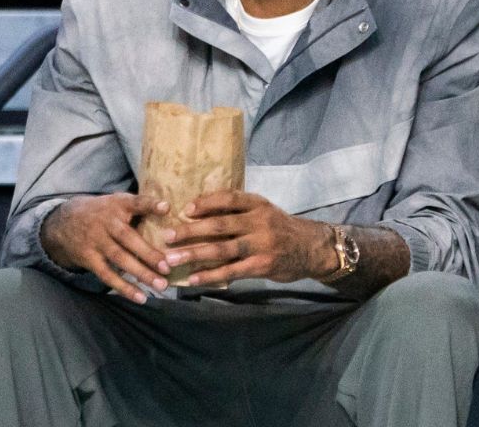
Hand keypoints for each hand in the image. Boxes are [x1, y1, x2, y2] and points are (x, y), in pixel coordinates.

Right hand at [41, 194, 171, 303]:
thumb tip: (171, 211)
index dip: (150, 204)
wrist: (62, 222)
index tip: (166, 208)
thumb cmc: (101, 213)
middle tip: (167, 266)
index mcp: (117, 205)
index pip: (135, 202)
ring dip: (141, 273)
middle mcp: (106, 222)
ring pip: (120, 259)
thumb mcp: (116, 202)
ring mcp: (96, 241)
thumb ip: (139, 207)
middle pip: (128, 238)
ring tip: (161, 285)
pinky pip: (107, 275)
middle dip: (148, 253)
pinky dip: (124, 288)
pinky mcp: (89, 258)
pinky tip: (141, 297)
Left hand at [163, 192, 336, 285]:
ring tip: (171, 259)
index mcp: (258, 204)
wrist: (312, 248)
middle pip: (219, 225)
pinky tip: (192, 279)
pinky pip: (231, 271)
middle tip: (167, 236)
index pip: (229, 198)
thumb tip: (200, 211)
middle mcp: (259, 222)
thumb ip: (240, 211)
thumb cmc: (281, 229)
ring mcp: (261, 244)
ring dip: (193, 254)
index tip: (184, 208)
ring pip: (221, 249)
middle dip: (190, 231)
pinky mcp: (261, 266)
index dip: (206, 202)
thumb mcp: (265, 211)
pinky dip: (210, 275)